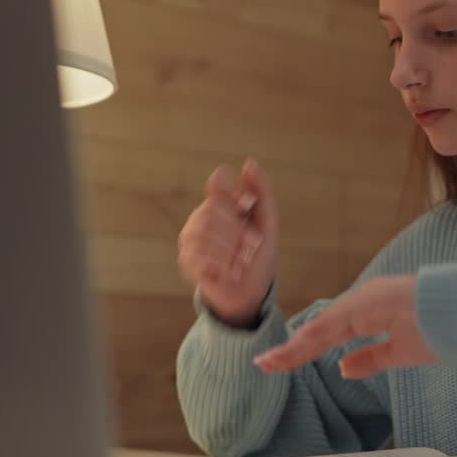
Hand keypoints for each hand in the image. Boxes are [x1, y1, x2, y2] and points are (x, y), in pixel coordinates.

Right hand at [178, 158, 278, 327]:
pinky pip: (198, 253)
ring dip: (230, 247)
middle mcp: (202, 217)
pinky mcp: (187, 260)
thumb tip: (249, 162)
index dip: (232, 192)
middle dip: (238, 228)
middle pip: (213, 208)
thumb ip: (261, 192)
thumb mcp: (268, 222)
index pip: (218, 182)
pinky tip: (231, 271)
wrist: (252, 293)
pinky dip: (221, 263)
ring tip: (241, 260)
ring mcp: (192, 238)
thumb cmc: (259, 256)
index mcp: (222, 204)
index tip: (247, 206)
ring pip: (204, 229)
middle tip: (253, 243)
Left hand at [252, 274, 435, 378]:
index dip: (302, 350)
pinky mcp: (376, 300)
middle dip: (292, 350)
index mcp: (372, 312)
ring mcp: (370, 299)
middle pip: (320, 331)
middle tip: (264, 364)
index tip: (278, 364)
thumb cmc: (448, 327)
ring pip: (325, 326)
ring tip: (271, 362)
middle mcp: (366, 303)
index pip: (329, 335)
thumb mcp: (402, 352)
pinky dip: (318, 334)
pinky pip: (341, 320)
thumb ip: (372, 359)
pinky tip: (298, 346)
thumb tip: (343, 368)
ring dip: (298, 346)